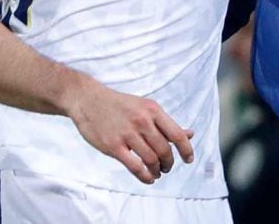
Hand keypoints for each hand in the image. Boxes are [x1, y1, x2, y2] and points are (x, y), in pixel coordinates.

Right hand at [68, 80, 194, 184]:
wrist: (89, 100)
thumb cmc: (120, 105)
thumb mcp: (145, 107)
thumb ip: (165, 123)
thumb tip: (189, 134)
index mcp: (153, 110)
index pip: (177, 134)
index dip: (186, 150)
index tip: (188, 159)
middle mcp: (142, 121)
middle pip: (164, 150)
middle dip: (169, 163)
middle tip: (167, 167)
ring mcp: (127, 134)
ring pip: (151, 160)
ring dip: (157, 170)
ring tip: (157, 172)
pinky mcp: (113, 146)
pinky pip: (135, 167)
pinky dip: (145, 176)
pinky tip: (148, 178)